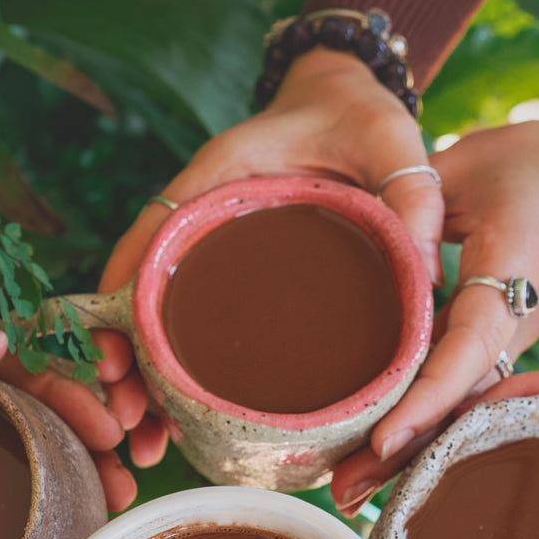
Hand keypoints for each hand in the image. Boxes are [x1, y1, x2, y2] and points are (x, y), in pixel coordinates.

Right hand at [98, 48, 442, 467]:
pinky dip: (174, 366)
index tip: (115, 354)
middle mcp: (201, 212)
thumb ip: (412, 194)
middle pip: (139, 289)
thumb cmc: (364, 116)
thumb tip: (423, 267)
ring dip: (144, 375)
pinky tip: (178, 419)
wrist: (349, 100)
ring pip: (156, 314)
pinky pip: (188, 318)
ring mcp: (209, 244)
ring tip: (145, 438)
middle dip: (124, 358)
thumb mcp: (393, 139)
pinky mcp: (227, 269)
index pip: (153, 232)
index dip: (125, 294)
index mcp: (222, 175)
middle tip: (130, 422)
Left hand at [333, 120, 538, 513]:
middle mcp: (520, 318)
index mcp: (517, 267)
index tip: (383, 437)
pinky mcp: (501, 342)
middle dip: (409, 450)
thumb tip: (359, 238)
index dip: (428, 396)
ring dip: (411, 447)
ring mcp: (514, 336)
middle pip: (465, 400)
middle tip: (343, 494)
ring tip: (347, 492)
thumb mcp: (471, 163)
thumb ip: (413, 200)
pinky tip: (376, 453)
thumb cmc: (535, 161)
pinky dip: (422, 418)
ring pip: (463, 404)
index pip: (470, 346)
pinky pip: (461, 388)